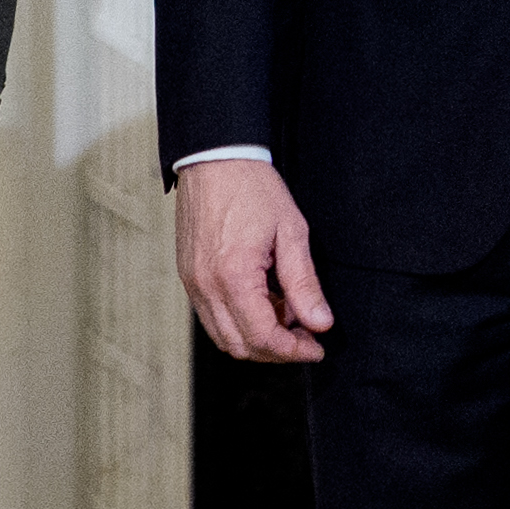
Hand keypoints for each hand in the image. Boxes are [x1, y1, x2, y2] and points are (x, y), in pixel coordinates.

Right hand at [175, 157, 334, 363]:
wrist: (214, 157)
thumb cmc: (252, 187)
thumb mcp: (291, 231)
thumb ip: (304, 282)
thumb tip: (320, 322)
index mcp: (233, 276)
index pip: (263, 337)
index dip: (293, 351)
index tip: (316, 347)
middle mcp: (206, 286)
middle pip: (240, 346)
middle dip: (276, 351)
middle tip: (305, 336)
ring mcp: (192, 283)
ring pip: (223, 337)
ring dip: (256, 338)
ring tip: (285, 315)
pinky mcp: (188, 276)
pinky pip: (211, 316)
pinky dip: (238, 321)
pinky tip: (262, 301)